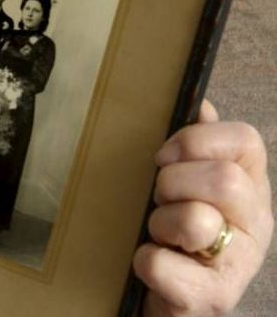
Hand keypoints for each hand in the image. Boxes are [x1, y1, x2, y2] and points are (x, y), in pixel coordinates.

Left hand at [133, 100, 272, 315]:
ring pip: (194, 220)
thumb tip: (199, 103)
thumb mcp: (186, 184)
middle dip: (173, 183)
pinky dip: (144, 261)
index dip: (196, 140)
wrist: (171, 298)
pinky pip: (161, 264)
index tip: (163, 155)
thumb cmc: (175, 233)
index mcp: (252, 187)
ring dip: (159, 223)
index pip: (246, 140)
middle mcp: (256, 225)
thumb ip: (196, 146)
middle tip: (158, 199)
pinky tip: (150, 265)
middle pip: (224, 179)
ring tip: (159, 234)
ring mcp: (238, 266)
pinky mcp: (211, 299)